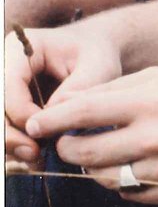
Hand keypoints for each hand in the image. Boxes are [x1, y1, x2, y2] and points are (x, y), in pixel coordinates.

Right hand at [5, 22, 123, 165]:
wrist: (96, 55)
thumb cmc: (98, 56)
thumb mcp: (98, 67)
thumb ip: (76, 90)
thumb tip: (51, 118)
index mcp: (21, 49)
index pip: (7, 84)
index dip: (21, 111)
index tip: (46, 130)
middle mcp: (4, 67)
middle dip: (9, 133)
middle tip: (32, 153)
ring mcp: (5, 88)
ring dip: (10, 142)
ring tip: (35, 158)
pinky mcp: (9, 106)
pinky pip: (6, 128)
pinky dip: (16, 144)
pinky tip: (34, 157)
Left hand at [24, 68, 157, 204]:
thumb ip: (118, 91)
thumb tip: (68, 110)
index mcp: (155, 99)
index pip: (82, 111)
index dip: (51, 119)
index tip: (36, 123)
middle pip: (82, 152)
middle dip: (67, 149)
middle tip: (69, 143)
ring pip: (100, 177)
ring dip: (93, 167)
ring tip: (106, 154)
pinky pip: (126, 193)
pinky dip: (121, 181)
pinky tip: (135, 167)